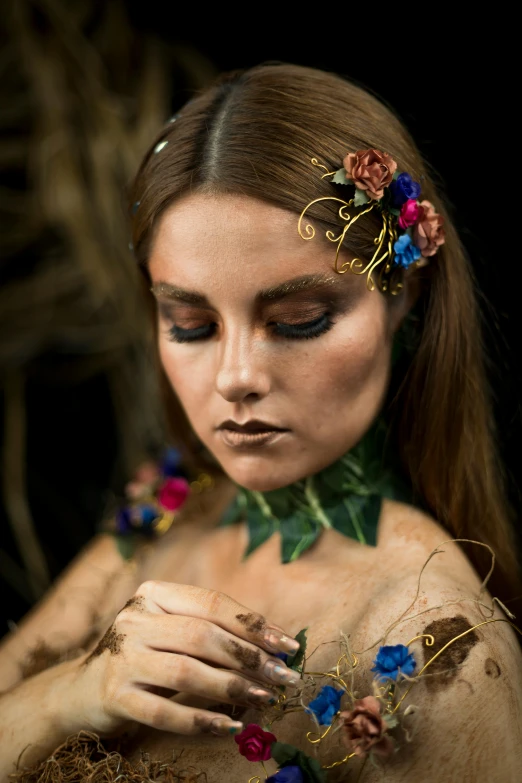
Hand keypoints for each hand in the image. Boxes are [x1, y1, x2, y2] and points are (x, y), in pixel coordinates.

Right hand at [69, 580, 300, 737]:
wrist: (80, 691)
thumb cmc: (143, 657)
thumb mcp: (171, 632)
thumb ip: (211, 631)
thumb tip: (275, 643)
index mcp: (153, 594)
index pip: (212, 603)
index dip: (253, 624)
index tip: (287, 645)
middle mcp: (134, 619)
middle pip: (203, 635)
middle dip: (250, 657)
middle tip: (283, 678)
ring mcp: (121, 657)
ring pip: (186, 671)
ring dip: (232, 688)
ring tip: (264, 699)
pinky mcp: (113, 696)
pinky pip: (164, 711)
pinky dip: (201, 720)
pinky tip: (228, 727)